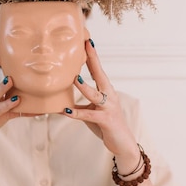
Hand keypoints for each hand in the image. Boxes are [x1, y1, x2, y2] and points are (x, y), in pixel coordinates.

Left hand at [63, 39, 139, 171]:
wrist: (123, 144)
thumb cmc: (106, 126)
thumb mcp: (92, 112)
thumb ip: (80, 104)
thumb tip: (61, 101)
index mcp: (106, 91)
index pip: (98, 70)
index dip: (92, 56)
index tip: (86, 40)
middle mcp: (110, 96)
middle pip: (100, 74)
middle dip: (93, 59)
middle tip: (85, 45)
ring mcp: (109, 107)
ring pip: (95, 94)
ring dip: (84, 86)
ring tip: (74, 77)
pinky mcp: (106, 120)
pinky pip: (89, 115)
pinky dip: (77, 113)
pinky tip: (65, 110)